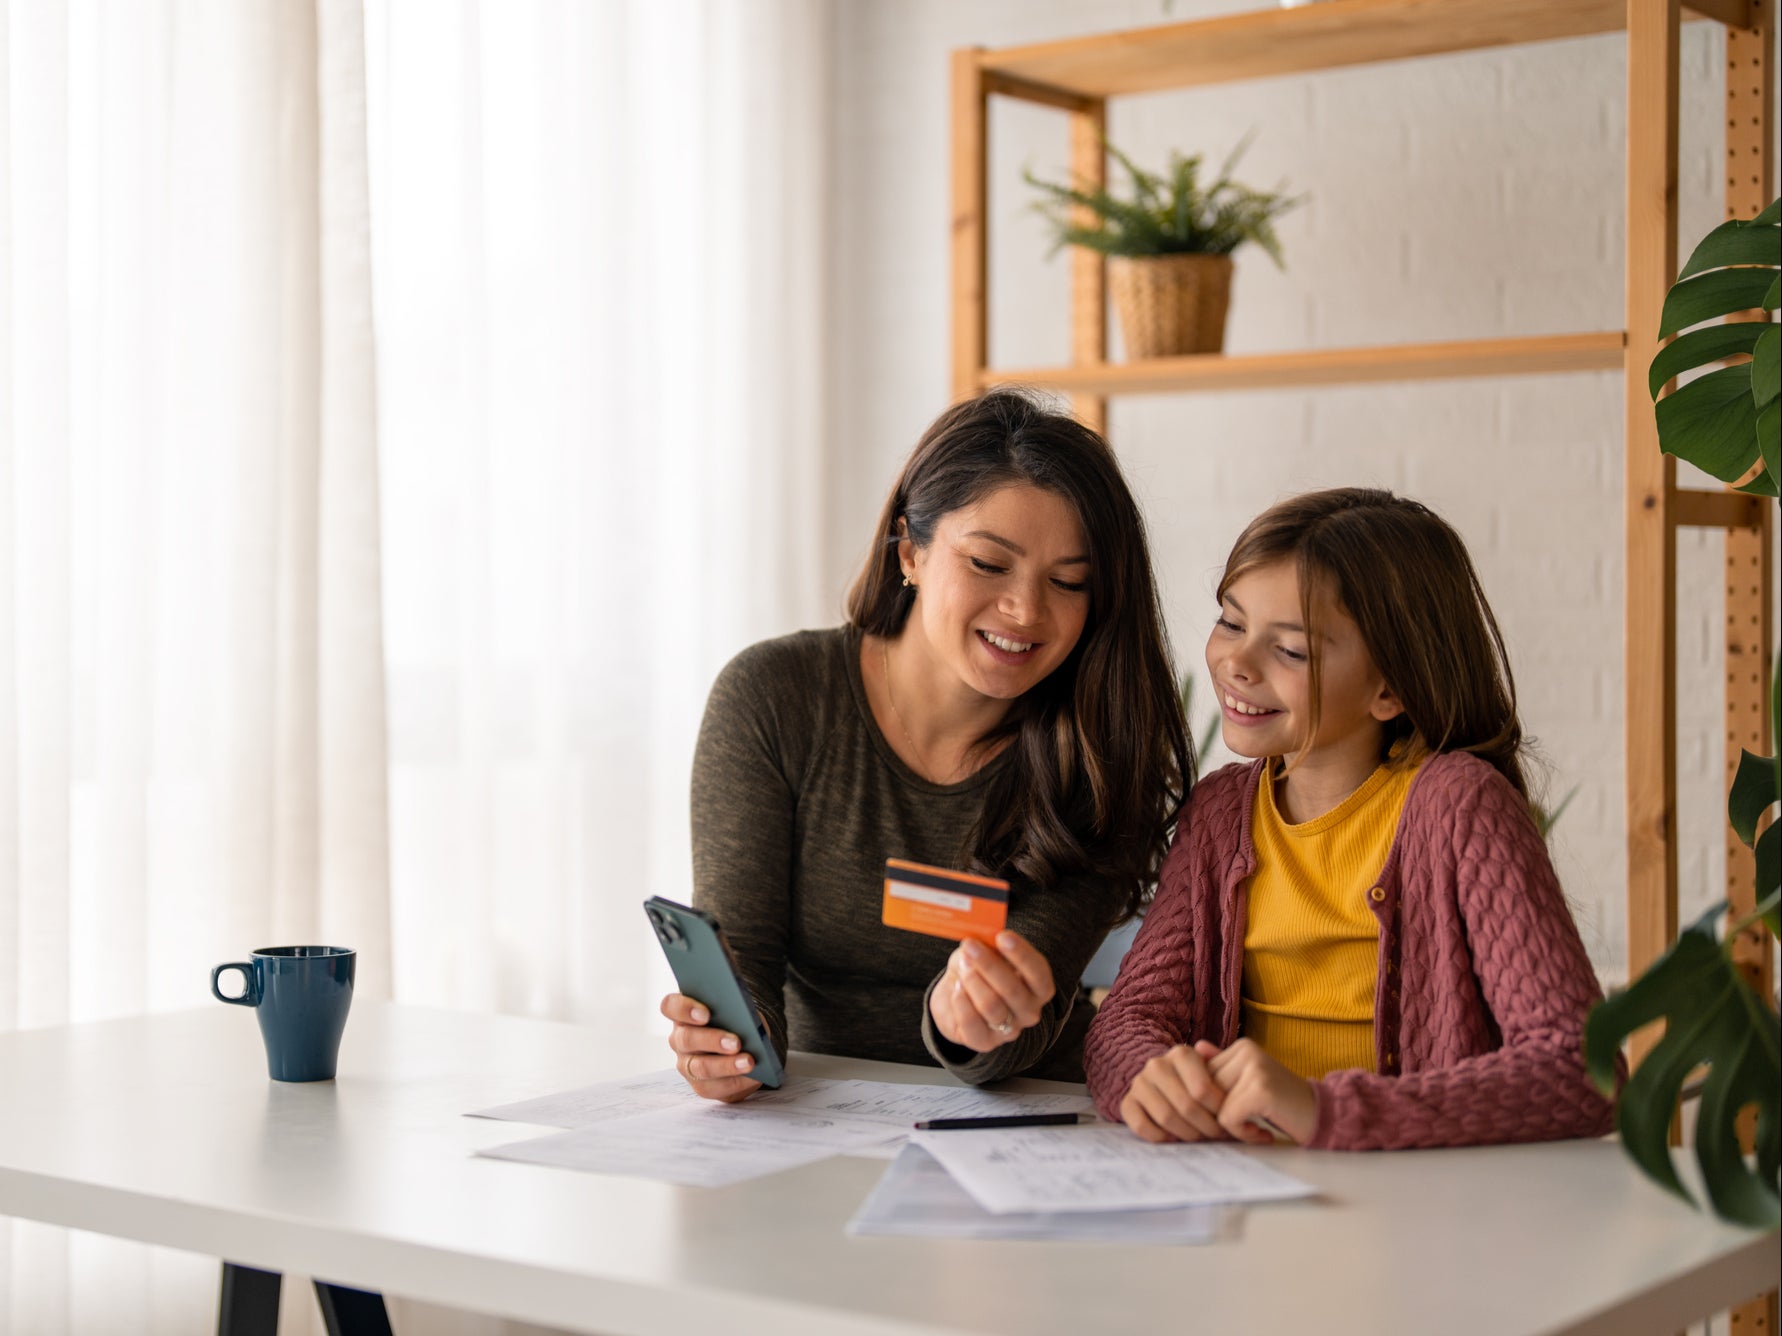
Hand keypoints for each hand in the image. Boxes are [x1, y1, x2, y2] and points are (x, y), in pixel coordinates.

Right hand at [660, 993, 761, 1102]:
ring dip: (726, 1065)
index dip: (685, 1009)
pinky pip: (716, 1087)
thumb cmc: (737, 1021)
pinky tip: (754, 1075)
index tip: (705, 1014)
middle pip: (686, 1039)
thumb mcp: (738, 1010)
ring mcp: (687, 1065)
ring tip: (748, 1062)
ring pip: (700, 1067)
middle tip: (736, 1042)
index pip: (670, 1006)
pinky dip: (738, 1080)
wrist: (747, 1047)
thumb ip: (735, 1010)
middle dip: (712, 1040)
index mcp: (683, 1013)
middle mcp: (679, 1039)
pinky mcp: (701, 1087)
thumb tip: (744, 1021)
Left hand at [928, 931, 1054, 1052]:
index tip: (1002, 936)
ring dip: (973, 981)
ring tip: (962, 966)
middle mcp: (1029, 1011)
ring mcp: (1009, 1030)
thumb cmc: (979, 969)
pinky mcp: (984, 1042)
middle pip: (1012, 990)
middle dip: (988, 965)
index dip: (1022, 955)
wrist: (957, 994)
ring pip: (991, 1006)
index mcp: (1039, 987)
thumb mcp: (987, 951)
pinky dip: (961, 1001)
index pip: (1039, 973)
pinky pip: (971, 1022)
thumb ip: (989, 945)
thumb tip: (982, 937)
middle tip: (969, 945)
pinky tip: (956, 987)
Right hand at [1118, 1043, 1230, 1142]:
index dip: (1219, 1111)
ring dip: (1187, 1134)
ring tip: (1200, 1137)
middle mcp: (1157, 1064)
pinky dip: (1161, 1137)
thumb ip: (1224, 1071)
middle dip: (1207, 1126)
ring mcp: (1139, 1083)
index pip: (1203, 1089)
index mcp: (1181, 1054)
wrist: (1167, 1083)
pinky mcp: (1127, 1102)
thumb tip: (1220, 1069)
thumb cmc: (1200, 1081)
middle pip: (1186, 1106)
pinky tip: (1174, 1137)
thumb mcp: (1214, 1071)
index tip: (1229, 1119)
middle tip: (1218, 1135)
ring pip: (1166, 1117)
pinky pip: (1142, 1126)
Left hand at [1196, 1039, 1317, 1144]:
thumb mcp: (1250, 1082)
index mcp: (1241, 1047)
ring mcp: (1254, 1068)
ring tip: (1255, 1128)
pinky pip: (1228, 1118)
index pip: (1201, 1076)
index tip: (1237, 1114)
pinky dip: (1242, 1133)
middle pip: (1204, 1090)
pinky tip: (1262, 1133)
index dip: (1213, 1103)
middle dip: (1219, 1115)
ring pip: (1213, 1105)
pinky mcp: (1260, 1090)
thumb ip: (1224, 1066)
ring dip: (1232, 1126)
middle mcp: (1246, 1051)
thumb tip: (1196, 1048)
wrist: (1322, 1117)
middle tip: (1246, 1125)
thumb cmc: (1282, 1104)